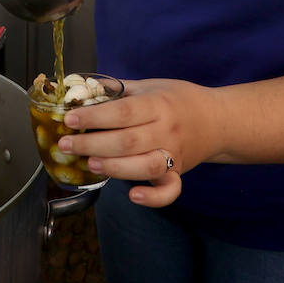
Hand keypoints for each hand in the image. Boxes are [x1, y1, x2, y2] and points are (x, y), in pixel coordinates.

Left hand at [57, 78, 220, 207]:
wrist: (218, 119)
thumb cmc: (178, 100)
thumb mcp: (151, 86)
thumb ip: (119, 89)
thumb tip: (81, 88)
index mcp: (158, 105)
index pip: (123, 112)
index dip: (95, 117)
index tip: (70, 119)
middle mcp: (167, 130)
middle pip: (127, 141)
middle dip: (92, 144)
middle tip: (65, 145)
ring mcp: (174, 154)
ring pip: (143, 166)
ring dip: (114, 167)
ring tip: (89, 164)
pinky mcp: (179, 174)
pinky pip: (169, 190)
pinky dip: (152, 197)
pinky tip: (133, 195)